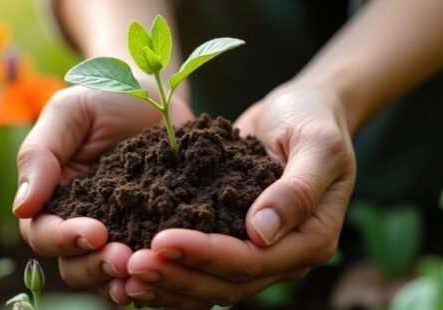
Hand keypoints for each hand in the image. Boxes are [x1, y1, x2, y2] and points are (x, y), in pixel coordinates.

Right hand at [14, 85, 193, 303]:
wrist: (162, 93)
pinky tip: (168, 274)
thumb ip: (40, 154)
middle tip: (123, 257)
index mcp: (53, 199)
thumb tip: (21, 207)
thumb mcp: (70, 112)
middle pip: (74, 265)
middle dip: (95, 266)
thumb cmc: (106, 95)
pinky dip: (156, 279)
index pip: (44, 233)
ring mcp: (121, 234)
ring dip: (121, 279)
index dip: (64, 239)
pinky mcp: (155, 236)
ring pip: (108, 276)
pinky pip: (150, 269)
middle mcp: (83, 224)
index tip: (94, 231)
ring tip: (143, 269)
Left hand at [122, 86, 355, 307]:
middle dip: (177, 275)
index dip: (205, 254)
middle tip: (131, 264)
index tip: (162, 239)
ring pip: (210, 287)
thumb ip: (297, 189)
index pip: (253, 260)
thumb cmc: (314, 120)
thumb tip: (261, 233)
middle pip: (227, 284)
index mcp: (312, 239)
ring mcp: (260, 255)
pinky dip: (170, 273)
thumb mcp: (317, 144)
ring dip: (168, 283)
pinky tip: (133, 270)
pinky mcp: (235, 245)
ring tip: (126, 275)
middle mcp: (286, 257)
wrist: (303, 111)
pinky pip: (201, 270)